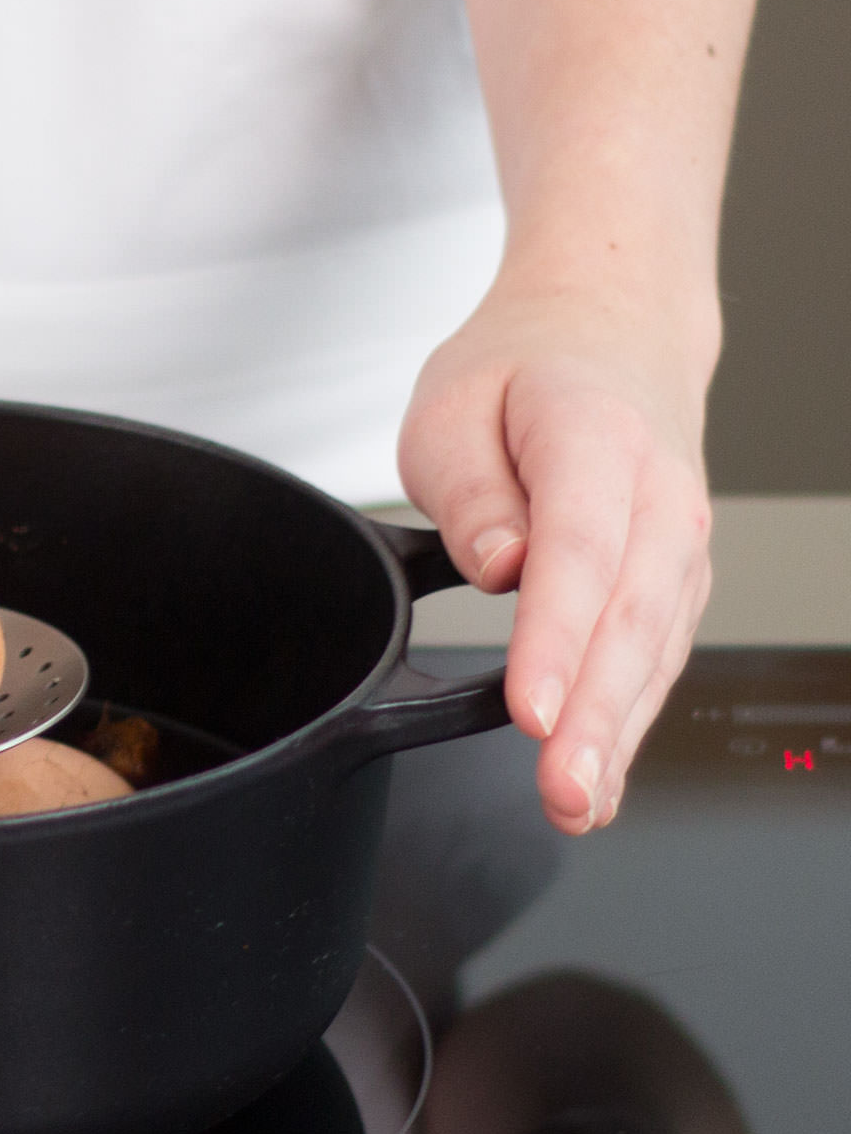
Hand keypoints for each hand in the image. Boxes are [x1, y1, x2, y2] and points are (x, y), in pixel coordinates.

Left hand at [398, 268, 716, 835]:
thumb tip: (495, 566)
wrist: (610, 328)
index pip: (579, 554)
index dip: (555, 640)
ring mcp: (679, 542)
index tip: (529, 710)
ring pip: (654, 651)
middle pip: (629, 620)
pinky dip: (629, 722)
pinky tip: (600, 778)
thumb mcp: (454, 404)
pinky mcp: (675, 579)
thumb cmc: (524, 369)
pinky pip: (656, 657)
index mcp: (597, 439)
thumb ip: (469, 489)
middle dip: (594, 717)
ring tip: (578, 805)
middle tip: (560, 792)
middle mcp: (658, 497)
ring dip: (617, 736)